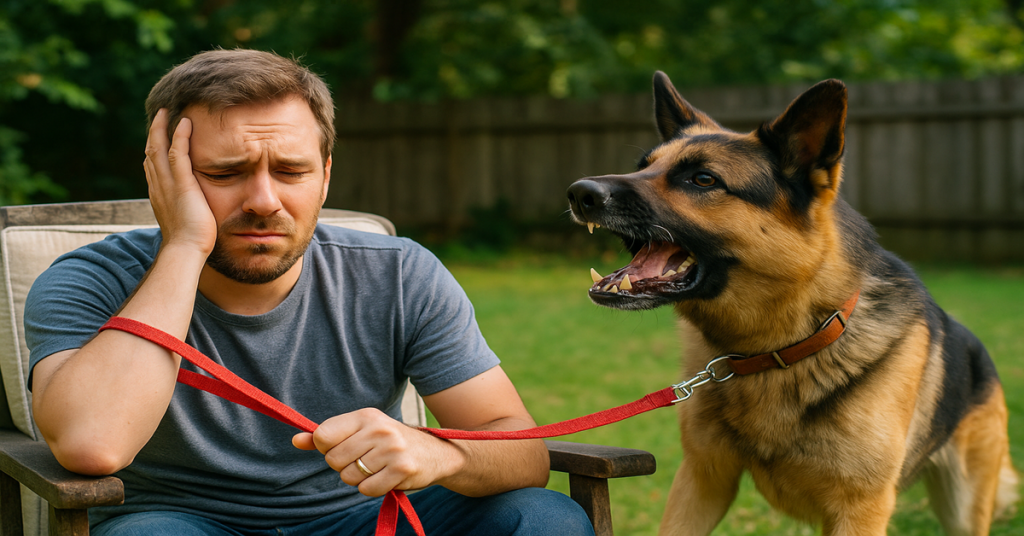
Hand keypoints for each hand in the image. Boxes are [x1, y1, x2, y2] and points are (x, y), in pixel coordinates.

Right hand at [144, 108, 217, 254]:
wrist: (186, 251)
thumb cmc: (190, 242)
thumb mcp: (184, 221)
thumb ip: (185, 209)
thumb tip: (194, 208)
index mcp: (159, 195)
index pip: (152, 165)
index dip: (153, 148)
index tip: (158, 135)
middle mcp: (158, 186)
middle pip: (150, 152)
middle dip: (153, 132)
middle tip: (159, 114)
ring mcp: (167, 184)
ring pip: (158, 148)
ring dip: (162, 128)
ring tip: (167, 111)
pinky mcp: (181, 184)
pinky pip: (177, 153)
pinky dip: (180, 136)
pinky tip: (185, 123)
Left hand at [292, 408, 463, 496]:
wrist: (436, 453)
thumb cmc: (390, 442)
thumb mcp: (361, 431)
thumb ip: (327, 436)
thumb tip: (296, 440)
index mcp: (366, 415)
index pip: (323, 435)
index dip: (326, 448)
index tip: (343, 447)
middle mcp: (379, 429)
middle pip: (333, 460)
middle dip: (344, 466)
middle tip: (366, 460)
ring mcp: (392, 449)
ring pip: (349, 476)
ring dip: (359, 479)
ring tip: (378, 468)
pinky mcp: (402, 470)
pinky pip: (366, 490)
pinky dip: (372, 489)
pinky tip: (386, 477)